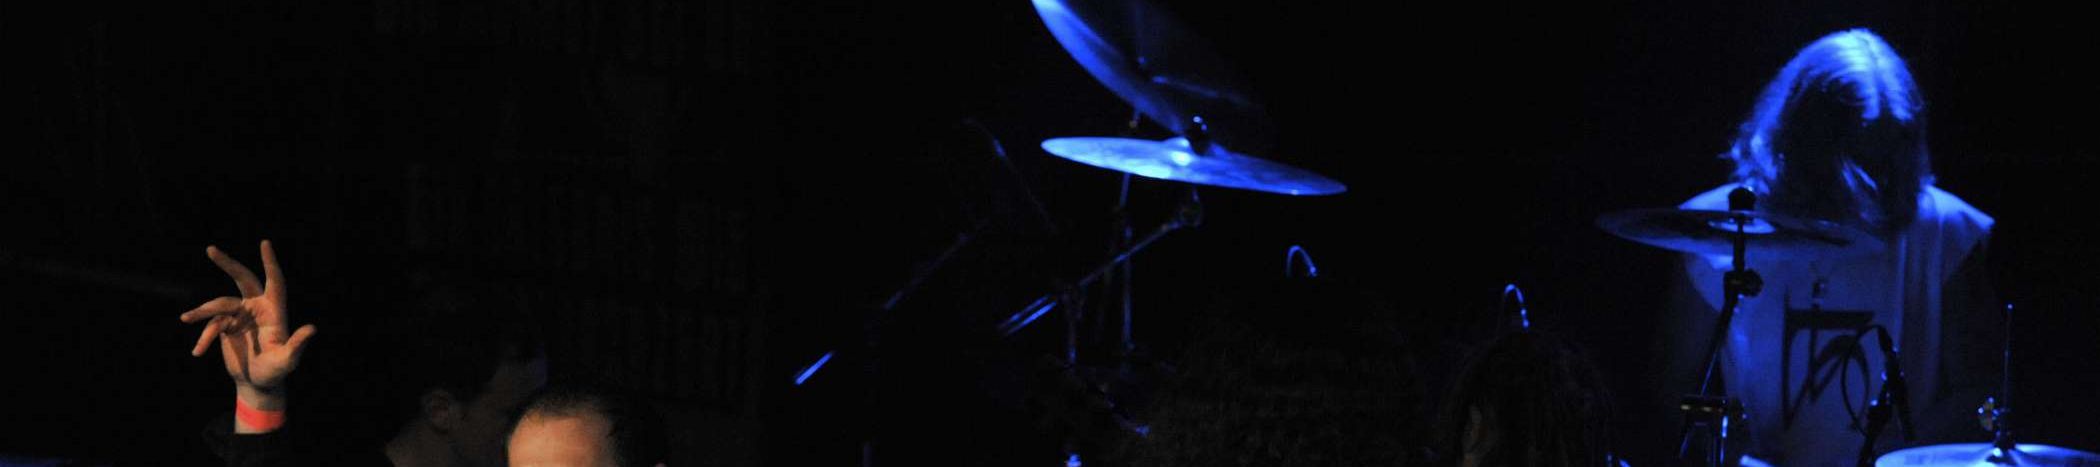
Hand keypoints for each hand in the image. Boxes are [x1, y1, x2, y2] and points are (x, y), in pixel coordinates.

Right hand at [179, 241, 315, 423]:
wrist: (257, 383)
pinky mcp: (226, 326)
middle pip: (243, 279)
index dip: (270, 262)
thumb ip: (297, 345)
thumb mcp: (287, 360)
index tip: (264, 243)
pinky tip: (198, 352)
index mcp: (275, 310)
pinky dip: (203, 337)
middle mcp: (257, 307)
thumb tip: (312, 329)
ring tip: (186, 318)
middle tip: (211, 249)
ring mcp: (240, 315)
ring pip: (218, 305)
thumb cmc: (276, 371)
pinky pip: (211, 325)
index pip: (275, 281)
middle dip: (227, 264)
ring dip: (202, 313)